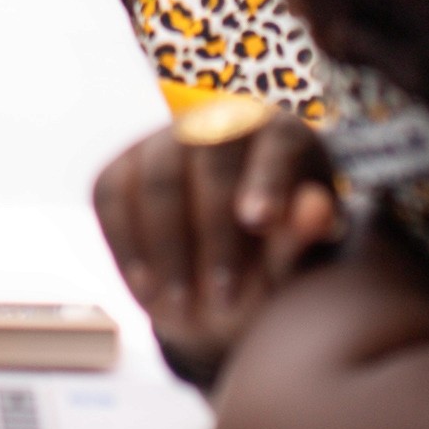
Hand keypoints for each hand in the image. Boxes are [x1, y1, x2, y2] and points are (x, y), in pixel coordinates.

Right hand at [91, 109, 344, 387]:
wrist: (222, 271)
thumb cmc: (274, 258)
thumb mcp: (298, 257)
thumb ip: (304, 234)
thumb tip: (317, 208)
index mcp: (280, 135)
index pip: (277, 144)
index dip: (268, 177)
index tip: (260, 221)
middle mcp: (218, 120)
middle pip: (209, 158)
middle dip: (215, 231)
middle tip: (226, 298)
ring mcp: (163, 140)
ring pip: (157, 179)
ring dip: (168, 248)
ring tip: (185, 307)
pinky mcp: (121, 166)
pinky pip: (112, 196)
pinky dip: (127, 246)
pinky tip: (147, 291)